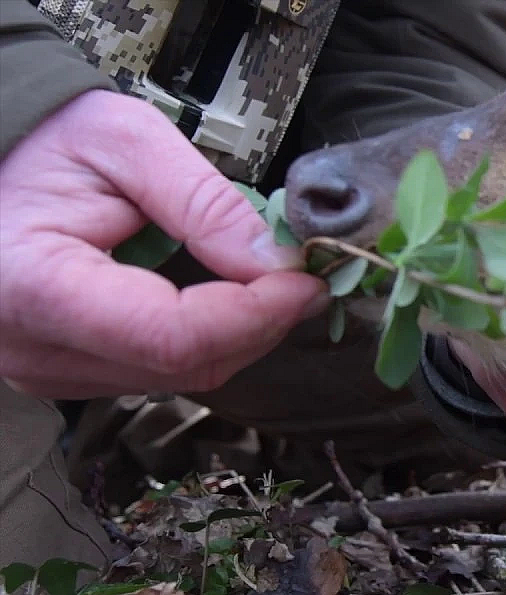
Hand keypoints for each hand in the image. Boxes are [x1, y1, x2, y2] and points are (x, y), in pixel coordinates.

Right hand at [0, 90, 327, 398]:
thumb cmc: (42, 141)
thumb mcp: (126, 141)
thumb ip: (204, 203)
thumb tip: (277, 262)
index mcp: (36, 286)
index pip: (173, 336)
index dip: (256, 314)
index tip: (305, 280)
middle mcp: (34, 348)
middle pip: (186, 365)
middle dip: (261, 323)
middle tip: (304, 276)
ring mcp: (47, 369)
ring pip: (182, 377)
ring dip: (241, 333)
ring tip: (270, 281)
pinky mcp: (67, 371)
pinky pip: (161, 371)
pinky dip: (210, 337)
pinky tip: (226, 297)